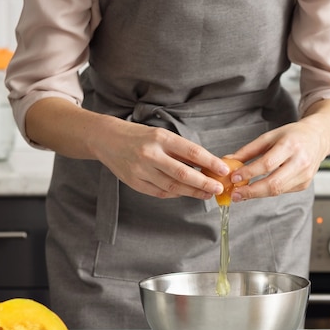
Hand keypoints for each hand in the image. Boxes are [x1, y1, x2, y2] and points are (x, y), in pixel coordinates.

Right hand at [93, 120, 229, 199]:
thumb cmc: (139, 136)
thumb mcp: (162, 135)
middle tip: (218, 188)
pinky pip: (160, 192)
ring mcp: (141, 170)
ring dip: (192, 192)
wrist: (106, 139)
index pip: (191, 152)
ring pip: (172, 186)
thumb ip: (182, 150)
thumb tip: (207, 164)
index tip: (223, 169)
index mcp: (160, 138)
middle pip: (182, 173)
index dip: (210, 162)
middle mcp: (150, 154)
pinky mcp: (134, 182)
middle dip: (203, 183)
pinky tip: (185, 193)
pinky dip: (175, 194)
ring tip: (206, 194)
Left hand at [229, 99, 329, 200]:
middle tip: (235, 194)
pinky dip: (268, 192)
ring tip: (241, 194)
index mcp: (290, 145)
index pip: (267, 163)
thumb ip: (249, 150)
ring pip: (278, 191)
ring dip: (257, 195)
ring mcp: (304, 175)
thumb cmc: (292, 135)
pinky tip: (257, 189)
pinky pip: (283, 191)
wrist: (318, 138)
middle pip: (274, 183)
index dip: (249, 173)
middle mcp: (300, 161)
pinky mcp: (305, 184)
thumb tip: (228, 161)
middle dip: (251, 191)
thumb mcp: (269, 136)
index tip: (234, 178)